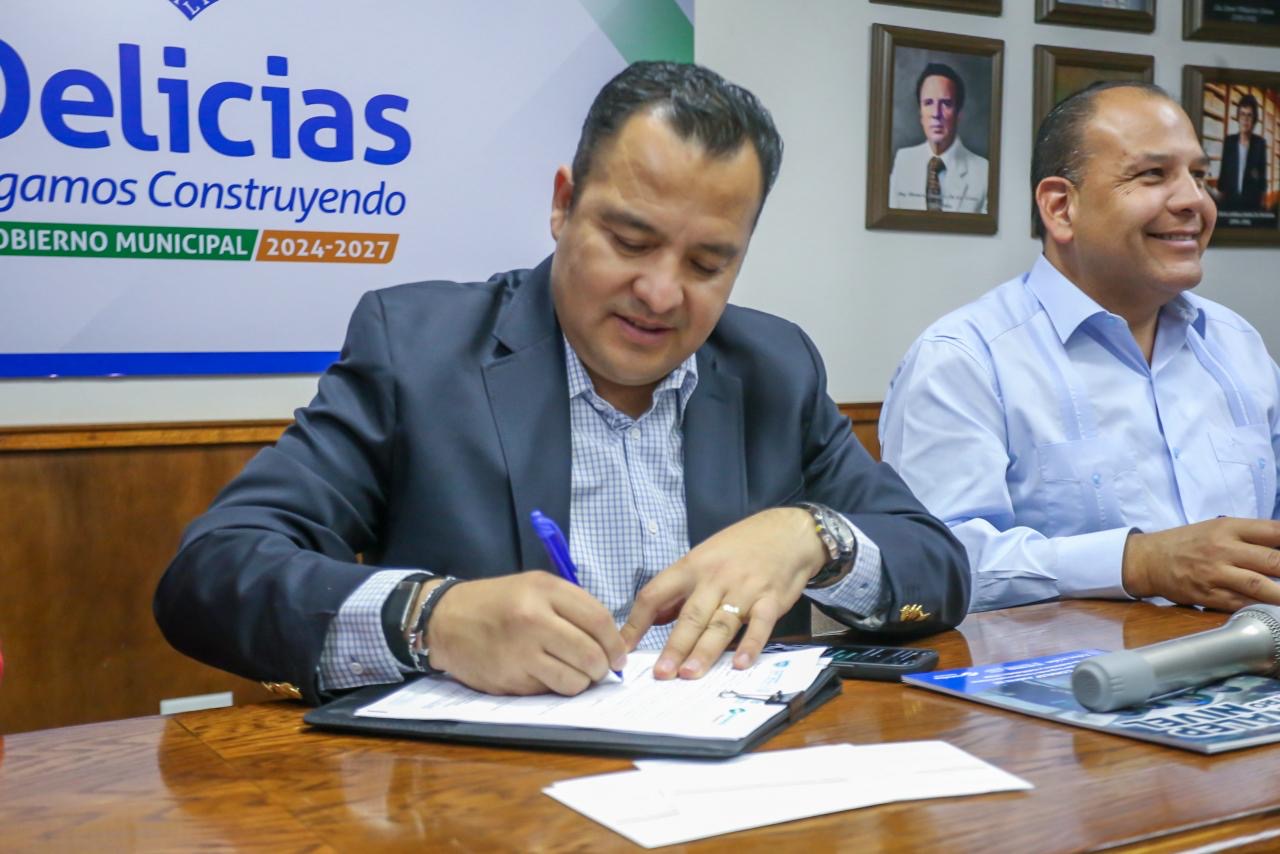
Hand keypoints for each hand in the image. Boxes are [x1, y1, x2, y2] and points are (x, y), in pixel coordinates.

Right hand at [425, 572, 626, 695]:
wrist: (445, 620)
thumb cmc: (496, 602)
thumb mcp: (534, 587)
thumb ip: (572, 607)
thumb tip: (609, 642)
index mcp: (544, 590)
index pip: (598, 619)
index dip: (615, 643)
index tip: (619, 655)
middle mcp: (533, 618)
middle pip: (591, 654)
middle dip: (602, 667)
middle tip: (600, 669)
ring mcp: (520, 651)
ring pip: (574, 680)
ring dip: (581, 682)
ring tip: (572, 672)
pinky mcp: (509, 678)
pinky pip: (548, 691)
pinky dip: (554, 687)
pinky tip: (543, 674)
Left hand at [621, 508, 825, 679]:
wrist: (788, 532)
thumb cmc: (741, 547)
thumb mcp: (703, 558)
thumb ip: (680, 591)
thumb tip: (655, 619)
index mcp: (691, 567)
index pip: (655, 594)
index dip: (636, 622)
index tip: (622, 647)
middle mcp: (715, 578)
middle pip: (690, 616)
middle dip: (674, 647)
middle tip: (661, 673)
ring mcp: (744, 589)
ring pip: (720, 624)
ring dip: (705, 651)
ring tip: (690, 674)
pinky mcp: (771, 599)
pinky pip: (760, 624)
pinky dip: (751, 644)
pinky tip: (741, 663)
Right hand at [1122, 518, 1279, 610]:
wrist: (1148, 559)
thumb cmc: (1187, 542)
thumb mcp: (1218, 528)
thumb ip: (1252, 536)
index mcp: (1229, 528)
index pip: (1275, 531)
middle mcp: (1224, 549)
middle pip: (1274, 561)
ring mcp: (1216, 574)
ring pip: (1260, 586)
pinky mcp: (1208, 595)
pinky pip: (1241, 604)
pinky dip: (1261, 608)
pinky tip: (1272, 610)